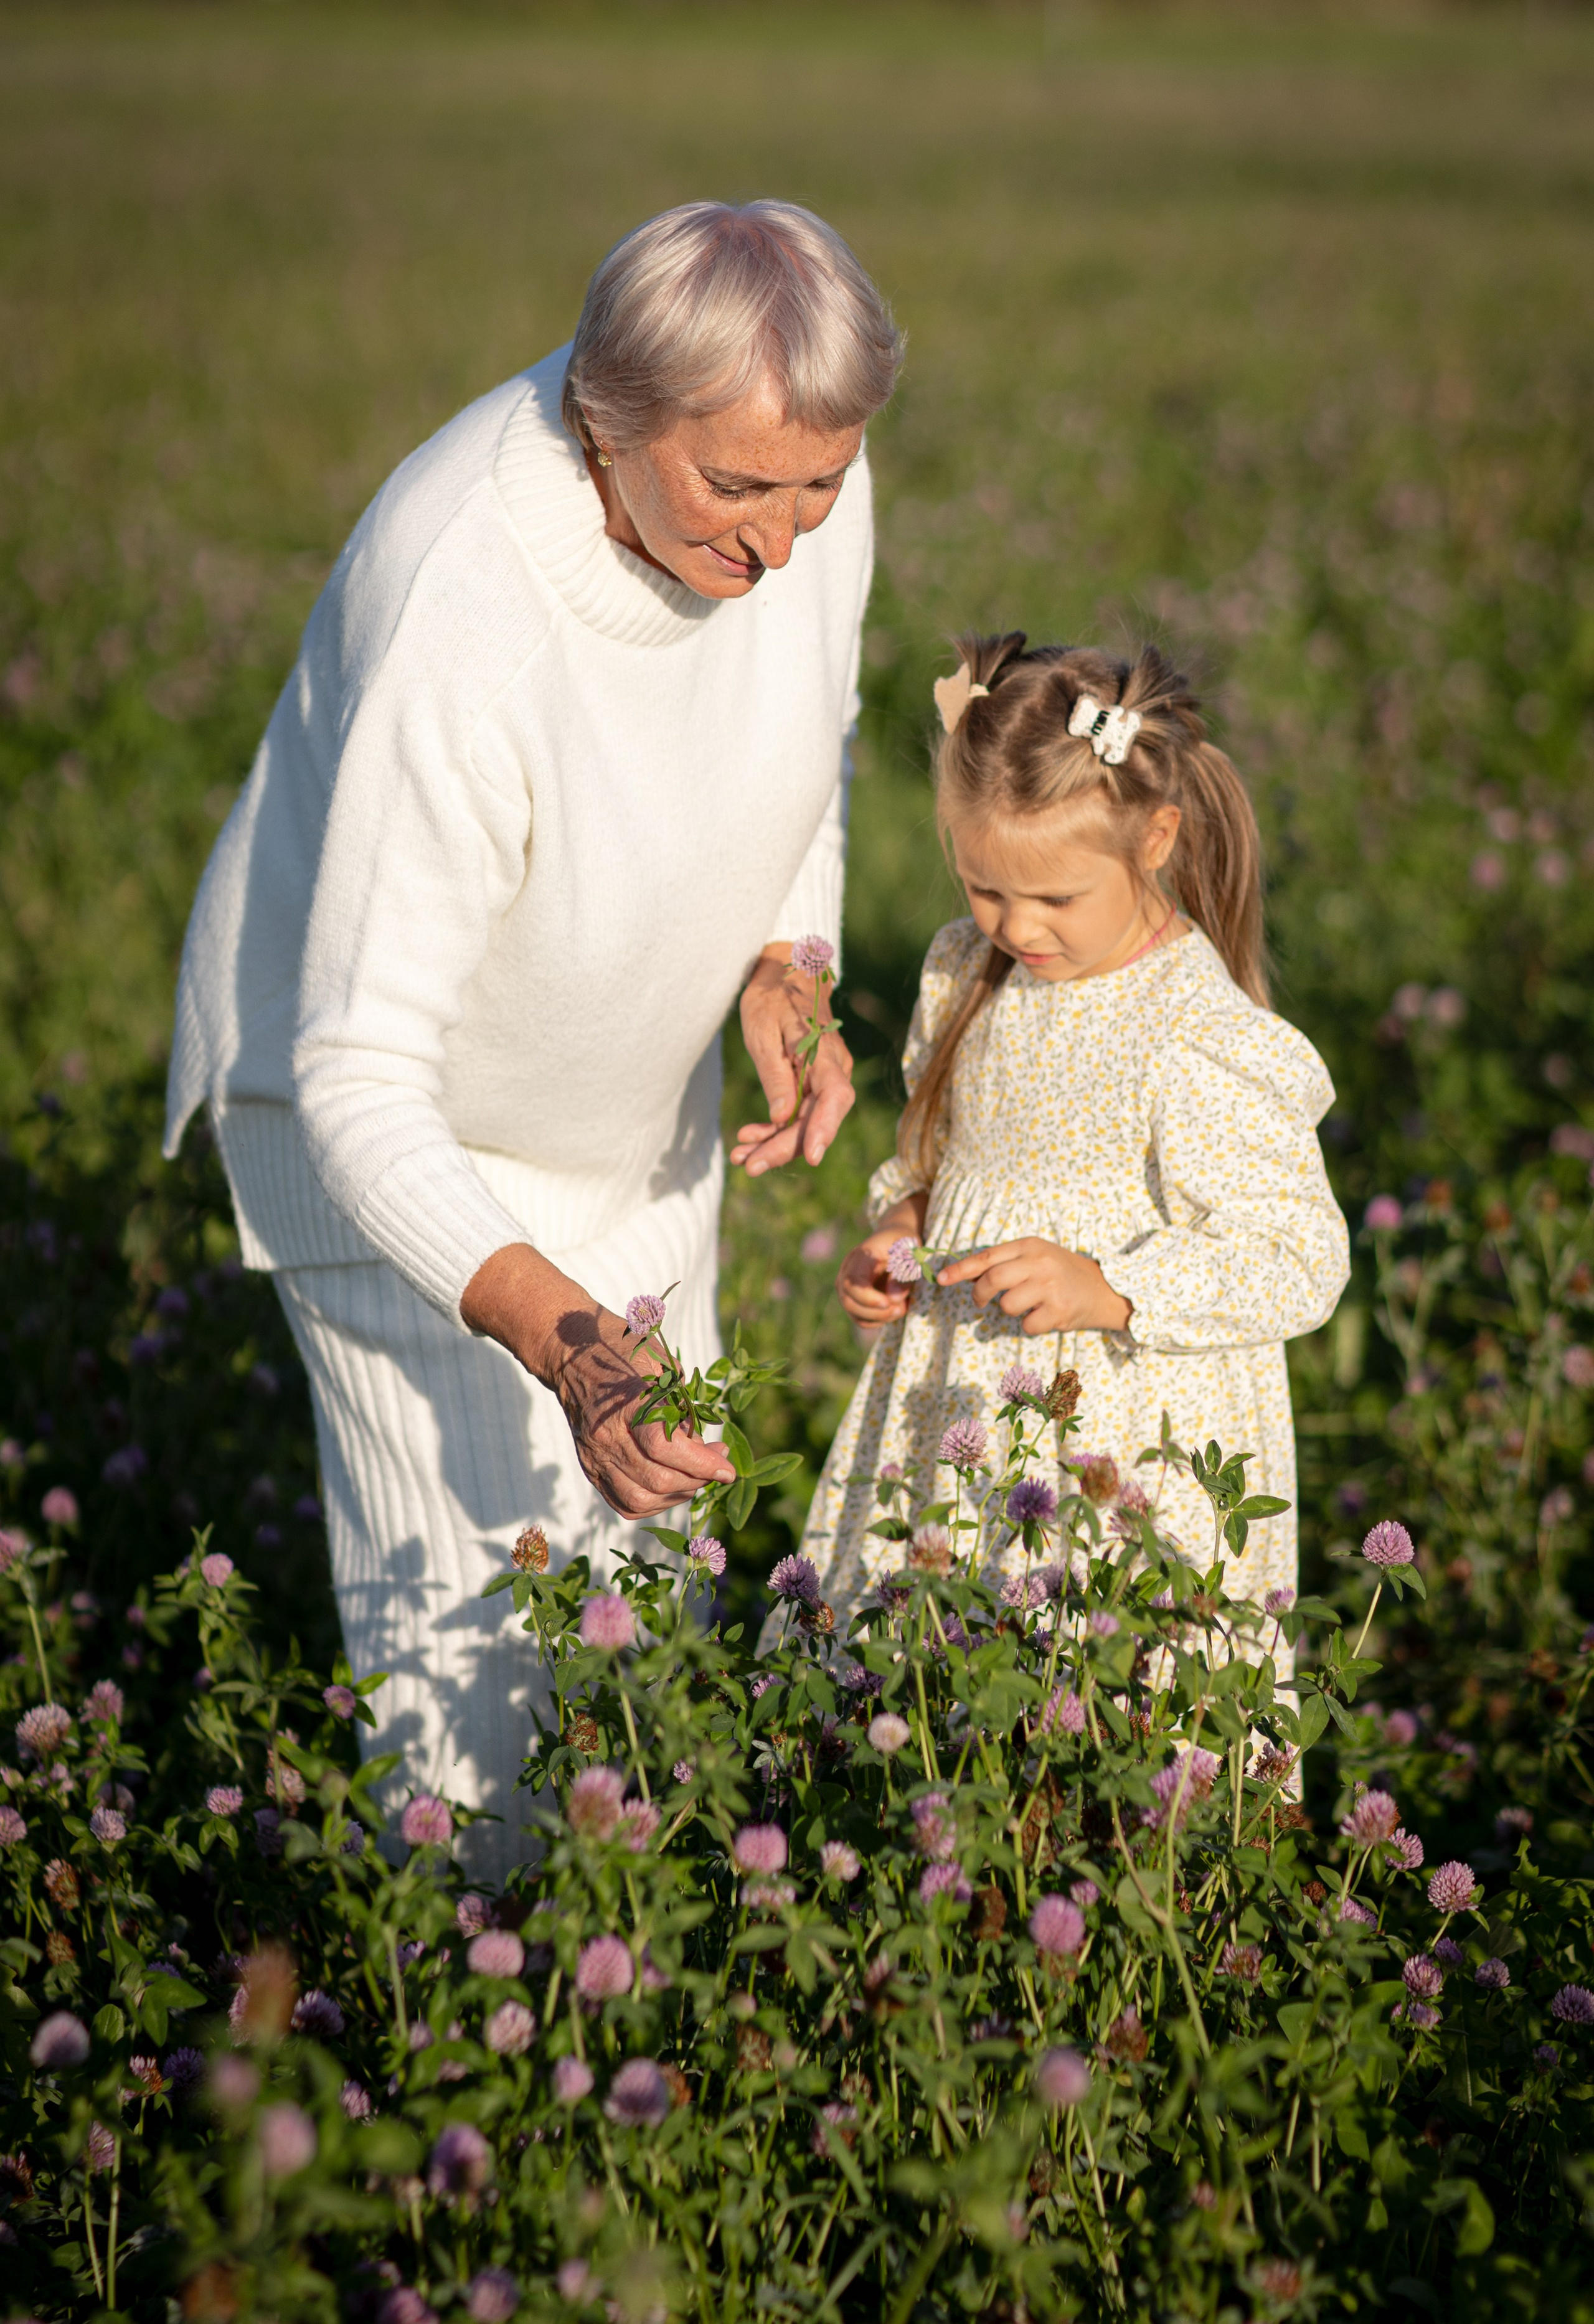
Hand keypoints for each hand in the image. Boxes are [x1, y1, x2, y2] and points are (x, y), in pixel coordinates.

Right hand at [460, 1244, 735, 1519]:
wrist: (570, 1354)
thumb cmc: (624, 1352)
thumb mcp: (662, 1364)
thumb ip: (683, 1406)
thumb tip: (705, 1449)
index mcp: (625, 1402)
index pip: (665, 1447)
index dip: (702, 1464)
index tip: (728, 1468)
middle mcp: (605, 1435)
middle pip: (657, 1478)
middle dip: (698, 1479)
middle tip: (718, 1463)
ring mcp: (594, 1455)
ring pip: (641, 1498)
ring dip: (678, 1494)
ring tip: (697, 1476)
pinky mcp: (589, 1468)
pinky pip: (624, 1503)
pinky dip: (654, 1503)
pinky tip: (671, 1487)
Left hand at [731, 944, 854, 1174]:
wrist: (785, 977)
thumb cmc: (772, 999)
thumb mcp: (763, 1031)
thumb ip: (776, 1075)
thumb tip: (782, 1117)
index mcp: (825, 1055)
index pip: (833, 1098)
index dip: (823, 1130)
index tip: (811, 1157)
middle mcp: (834, 1071)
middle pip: (817, 1119)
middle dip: (784, 1147)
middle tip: (749, 1165)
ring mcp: (825, 1080)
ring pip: (806, 1122)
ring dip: (775, 1143)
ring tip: (741, 1156)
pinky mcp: (812, 1085)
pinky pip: (799, 1113)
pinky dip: (775, 1129)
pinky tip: (750, 1137)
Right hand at [835, 1194, 928, 1327]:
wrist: (894, 1239)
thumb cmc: (903, 1243)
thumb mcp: (910, 1254)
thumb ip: (903, 1275)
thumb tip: (893, 1300)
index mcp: (860, 1257)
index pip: (852, 1282)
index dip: (867, 1297)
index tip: (888, 1303)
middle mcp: (847, 1271)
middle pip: (849, 1301)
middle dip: (876, 1312)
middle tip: (901, 1309)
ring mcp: (847, 1286)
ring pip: (854, 1312)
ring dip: (879, 1318)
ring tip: (902, 1308)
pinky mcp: (853, 1297)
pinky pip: (860, 1317)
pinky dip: (878, 1320)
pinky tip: (895, 1310)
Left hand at [935, 1238, 1131, 1336]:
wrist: (1103, 1288)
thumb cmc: (1060, 1271)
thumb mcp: (1034, 1256)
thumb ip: (1003, 1263)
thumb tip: (963, 1274)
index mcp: (1029, 1245)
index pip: (987, 1257)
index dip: (960, 1269)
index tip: (940, 1279)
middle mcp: (1039, 1263)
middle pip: (991, 1281)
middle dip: (979, 1295)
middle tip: (981, 1302)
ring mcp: (1050, 1287)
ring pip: (1007, 1305)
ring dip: (1010, 1310)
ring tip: (1028, 1304)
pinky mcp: (1058, 1311)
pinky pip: (1026, 1325)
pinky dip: (1030, 1325)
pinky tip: (1044, 1315)